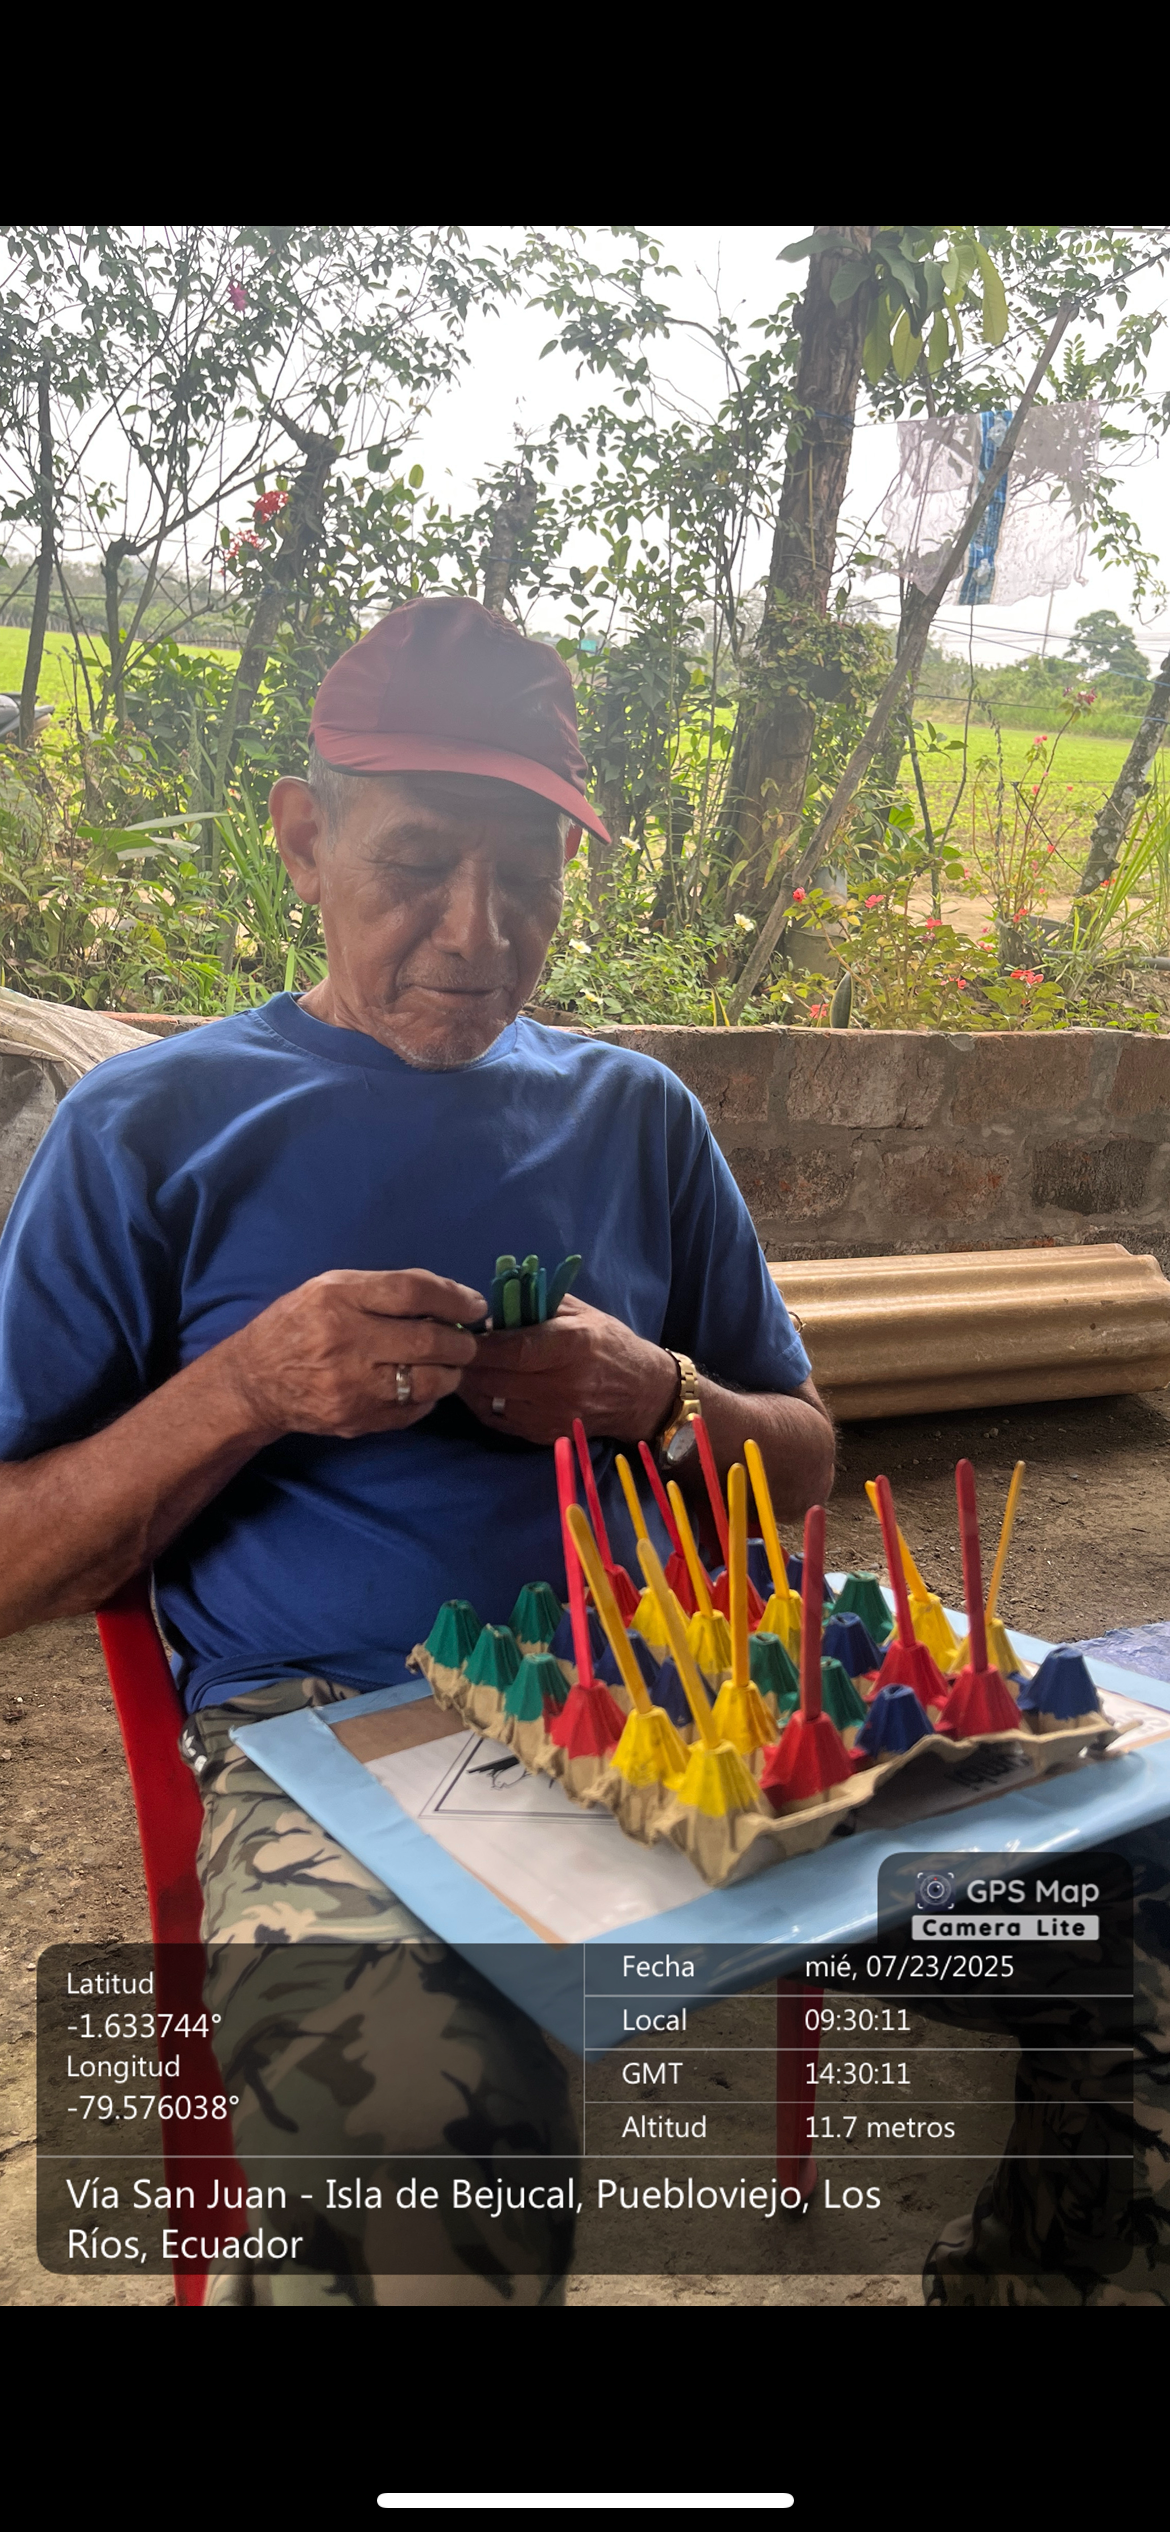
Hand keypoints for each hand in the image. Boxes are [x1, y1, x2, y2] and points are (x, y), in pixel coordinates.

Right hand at [223, 1269, 485, 1440]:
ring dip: (450, 1373)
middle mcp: (344, 1342)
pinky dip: (427, 1397)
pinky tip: (418, 1385)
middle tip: (466, 1340)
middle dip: (460, 1342)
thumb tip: (449, 1297)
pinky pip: (412, 1411)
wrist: (254, 1382)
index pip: (412, 1293)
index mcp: (337, 1299)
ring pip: (428, 1382)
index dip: (454, 1298)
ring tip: (447, 1364)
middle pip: (428, 1341)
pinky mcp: (355, 1420)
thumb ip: (384, 1288)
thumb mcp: (329, 1288)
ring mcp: (350, 1387)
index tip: (475, 1305)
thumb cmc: (297, 1325)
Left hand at [459, 1292, 677, 1446]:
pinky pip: (498, 1420)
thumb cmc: (608, 1344)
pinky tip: (480, 1387)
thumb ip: (536, 1307)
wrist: (641, 1393)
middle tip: (450, 1349)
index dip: (479, 1343)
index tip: (458, 1332)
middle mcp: (561, 1384)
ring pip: (490, 1402)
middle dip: (466, 1363)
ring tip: (461, 1367)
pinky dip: (482, 1403)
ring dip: (469, 1384)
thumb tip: (493, 1307)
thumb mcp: (580, 1313)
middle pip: (494, 1378)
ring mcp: (553, 1415)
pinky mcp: (545, 1435)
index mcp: (571, 1346)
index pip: (513, 1349)